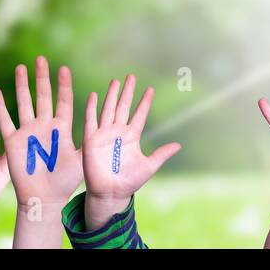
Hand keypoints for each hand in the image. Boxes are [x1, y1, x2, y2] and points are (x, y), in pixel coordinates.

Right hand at [0, 56, 83, 205]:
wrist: (44, 197)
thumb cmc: (65, 181)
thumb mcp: (82, 158)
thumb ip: (91, 141)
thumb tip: (109, 126)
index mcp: (62, 128)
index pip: (63, 101)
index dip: (63, 85)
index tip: (63, 68)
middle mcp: (44, 126)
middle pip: (43, 96)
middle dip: (42, 78)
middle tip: (41, 59)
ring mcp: (28, 132)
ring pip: (24, 103)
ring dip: (22, 86)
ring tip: (21, 68)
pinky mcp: (12, 141)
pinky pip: (5, 120)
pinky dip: (0, 106)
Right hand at [83, 75, 181, 228]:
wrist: (111, 193)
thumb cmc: (129, 181)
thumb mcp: (149, 166)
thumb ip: (162, 154)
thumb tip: (179, 145)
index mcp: (132, 137)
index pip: (139, 115)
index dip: (144, 102)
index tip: (150, 90)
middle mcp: (118, 132)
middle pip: (123, 107)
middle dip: (128, 92)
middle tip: (132, 76)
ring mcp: (104, 134)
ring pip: (108, 110)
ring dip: (111, 96)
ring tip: (116, 82)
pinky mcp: (91, 140)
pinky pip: (90, 120)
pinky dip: (92, 108)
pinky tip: (94, 95)